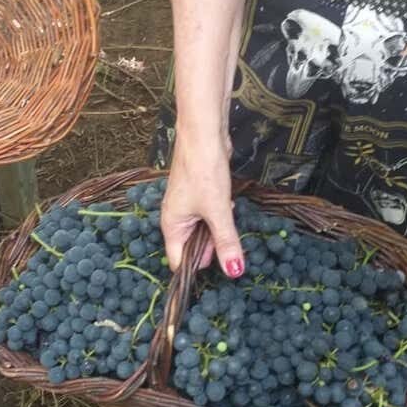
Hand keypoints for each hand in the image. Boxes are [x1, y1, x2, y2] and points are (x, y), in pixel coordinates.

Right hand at [161, 133, 244, 277]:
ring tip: (228, 217)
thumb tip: (234, 272)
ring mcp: (188, 207)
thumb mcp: (218, 211)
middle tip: (229, 240)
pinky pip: (211, 215)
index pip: (179, 262)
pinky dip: (221, 214)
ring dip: (219, 230)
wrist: (204, 135)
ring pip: (205, 231)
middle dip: (214, 248)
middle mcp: (177, 219)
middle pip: (194, 248)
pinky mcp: (200, 195)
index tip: (219, 270)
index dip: (197, 270)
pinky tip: (229, 205)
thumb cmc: (204, 171)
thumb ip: (226, 242)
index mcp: (172, 226)